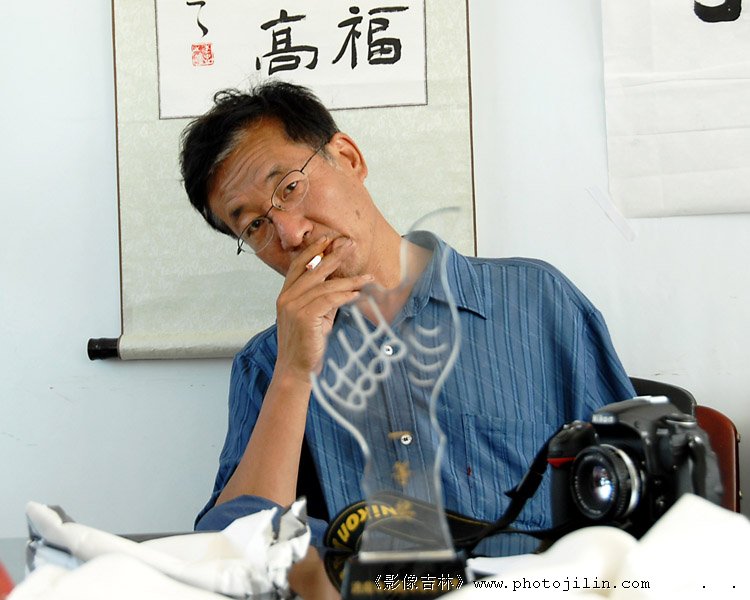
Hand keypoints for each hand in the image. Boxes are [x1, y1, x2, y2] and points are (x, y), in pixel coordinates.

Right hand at [274, 236, 372, 383]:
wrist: (296, 370)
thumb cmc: (307, 344)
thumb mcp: (314, 316)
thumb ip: (322, 299)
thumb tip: (342, 285)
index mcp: (285, 295)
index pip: (298, 265)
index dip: (313, 250)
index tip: (328, 239)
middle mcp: (286, 298)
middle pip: (313, 269)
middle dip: (334, 255)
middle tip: (350, 244)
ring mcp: (293, 307)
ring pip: (325, 286)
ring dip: (349, 280)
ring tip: (367, 277)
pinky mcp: (304, 317)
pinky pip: (329, 300)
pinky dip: (345, 296)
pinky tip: (357, 294)